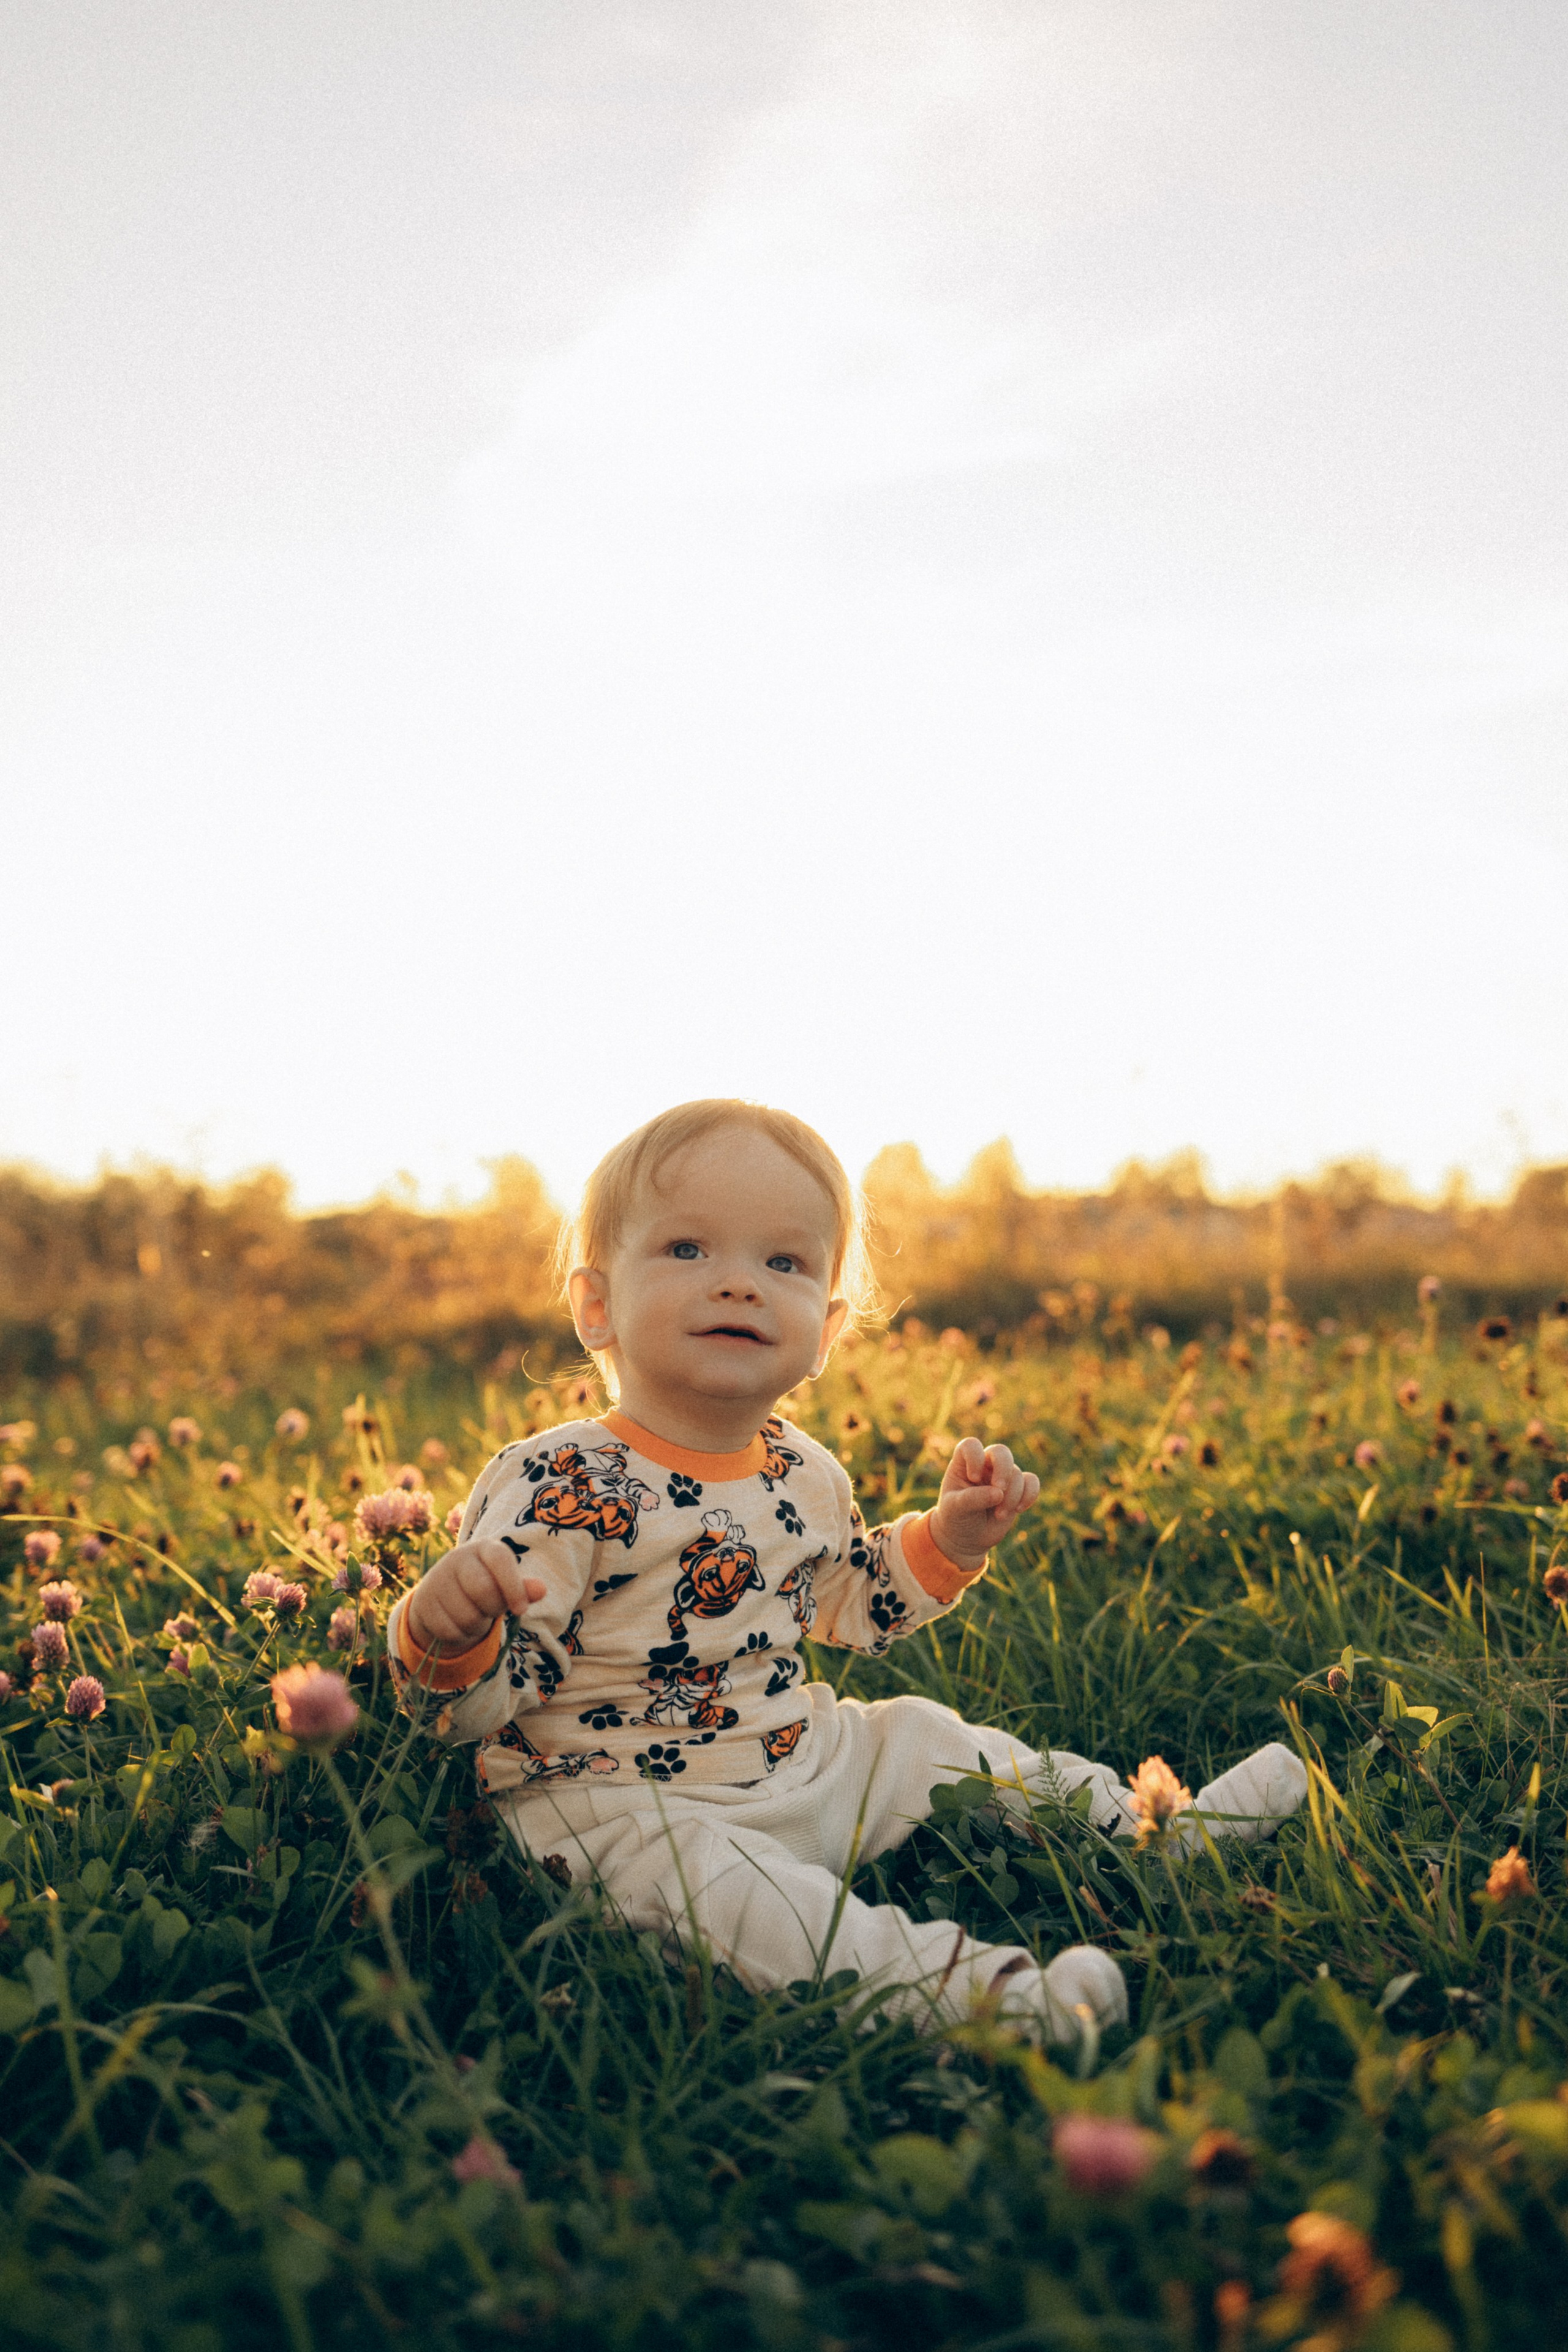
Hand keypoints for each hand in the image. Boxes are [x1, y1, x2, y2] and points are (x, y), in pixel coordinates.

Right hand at [405, 1541, 545, 1656]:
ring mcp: (437, 1579)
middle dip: (493, 1609)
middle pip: (483, 1590)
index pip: (500, 1559)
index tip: (521, 1610)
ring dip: (476, 1626)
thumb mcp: (505, 1584)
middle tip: (491, 1610)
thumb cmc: (484, 1586)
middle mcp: (457, 1558)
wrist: (443, 1596)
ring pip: (466, 1616)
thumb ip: (522, 1588)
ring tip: (475, 1615)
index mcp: (483, 1548)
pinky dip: (459, 1635)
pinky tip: (458, 1625)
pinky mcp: (423, 1603)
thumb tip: (541, 1590)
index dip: (513, 1586)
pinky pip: (449, 1630)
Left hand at [929, 1439, 1039, 1569]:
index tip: (973, 1478)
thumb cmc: (956, 1518)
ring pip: (1016, 1474)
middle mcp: (984, 1465)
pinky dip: (1029, 1494)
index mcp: (963, 1463)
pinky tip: (1019, 1509)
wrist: (968, 1538)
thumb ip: (973, 1498)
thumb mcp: (956, 1509)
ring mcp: (1002, 1476)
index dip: (975, 1458)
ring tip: (999, 1515)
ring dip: (1011, 1496)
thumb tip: (999, 1493)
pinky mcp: (1017, 1489)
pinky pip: (1032, 1482)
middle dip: (1003, 1470)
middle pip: (1001, 1452)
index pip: (971, 1446)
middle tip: (999, 1489)